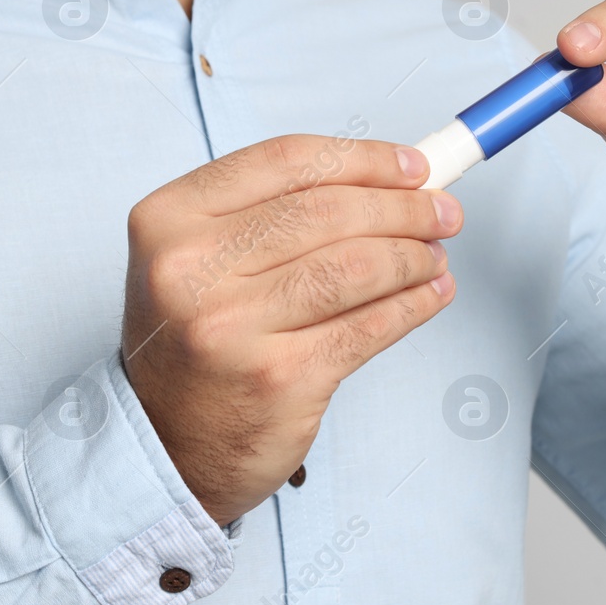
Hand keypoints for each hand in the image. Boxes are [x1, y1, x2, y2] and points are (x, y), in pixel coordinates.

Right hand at [121, 135, 461, 525]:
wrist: (162, 445)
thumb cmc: (192, 344)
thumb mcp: (199, 258)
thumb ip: (274, 212)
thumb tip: (388, 181)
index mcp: (169, 219)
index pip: (286, 161)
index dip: (363, 159)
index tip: (413, 166)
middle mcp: (193, 268)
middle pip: (328, 210)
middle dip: (403, 207)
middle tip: (443, 211)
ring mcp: (235, 326)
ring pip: (357, 266)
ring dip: (414, 256)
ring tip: (435, 256)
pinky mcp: (281, 378)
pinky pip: (369, 327)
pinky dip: (413, 305)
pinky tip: (430, 295)